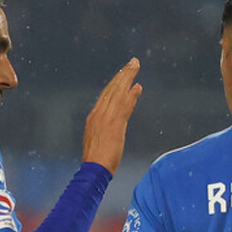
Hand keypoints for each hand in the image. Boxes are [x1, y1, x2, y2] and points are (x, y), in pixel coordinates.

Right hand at [82, 58, 143, 175]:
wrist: (93, 169)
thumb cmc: (96, 160)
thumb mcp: (99, 139)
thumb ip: (107, 127)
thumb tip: (114, 123)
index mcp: (94, 116)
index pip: (106, 94)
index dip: (116, 82)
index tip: (124, 72)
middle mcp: (99, 114)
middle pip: (112, 89)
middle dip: (123, 74)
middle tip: (134, 62)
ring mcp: (106, 118)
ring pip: (118, 93)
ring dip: (128, 78)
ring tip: (136, 66)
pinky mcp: (114, 125)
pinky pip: (124, 106)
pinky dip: (131, 96)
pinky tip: (138, 87)